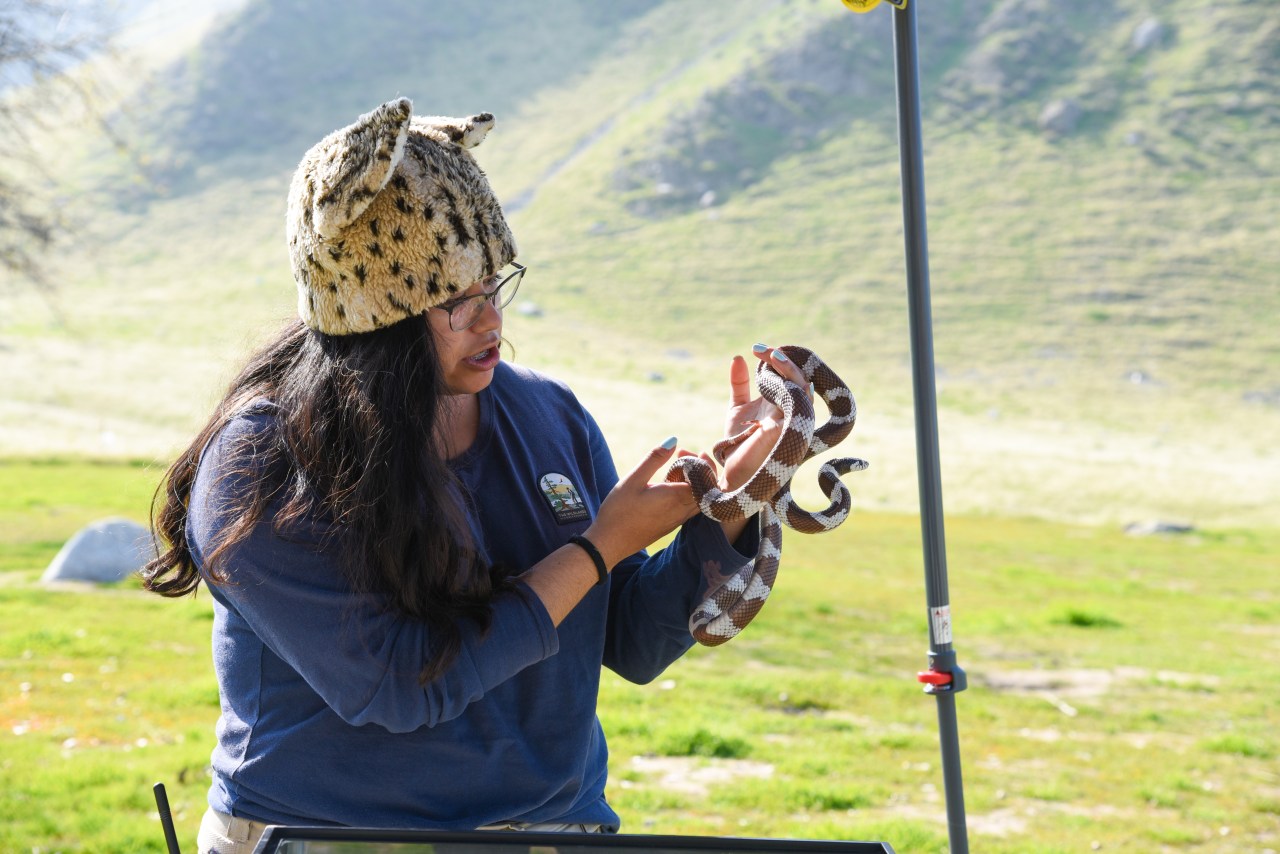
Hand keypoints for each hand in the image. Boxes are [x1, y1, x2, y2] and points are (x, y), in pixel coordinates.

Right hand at [584, 438, 699, 567]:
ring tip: (677, 469)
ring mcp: (678, 520)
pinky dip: (688, 493)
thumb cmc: (619, 510)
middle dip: (700, 469)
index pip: (704, 478)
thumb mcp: (633, 479)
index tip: (681, 453)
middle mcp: (682, 511)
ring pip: (700, 499)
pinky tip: (671, 486)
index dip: (698, 462)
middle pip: (707, 489)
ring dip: (694, 482)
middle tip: (682, 456)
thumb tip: (673, 440)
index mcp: (676, 497)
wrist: (610, 543)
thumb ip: (654, 459)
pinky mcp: (671, 525)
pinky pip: (690, 507)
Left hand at [719, 343, 811, 492]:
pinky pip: (797, 404)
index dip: (778, 360)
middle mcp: (792, 411)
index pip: (790, 376)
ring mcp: (793, 420)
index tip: (757, 348)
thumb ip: (739, 384)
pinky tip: (771, 373)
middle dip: (783, 361)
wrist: (733, 471)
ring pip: (803, 388)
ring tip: (770, 355)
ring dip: (788, 369)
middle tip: (761, 349)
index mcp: (783, 405)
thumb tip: (738, 357)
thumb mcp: (737, 408)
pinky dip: (788, 386)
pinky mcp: (788, 429)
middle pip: (800, 379)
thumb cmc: (737, 442)